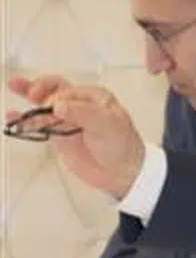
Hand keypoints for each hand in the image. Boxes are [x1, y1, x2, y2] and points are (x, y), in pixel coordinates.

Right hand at [6, 75, 145, 198]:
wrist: (121, 172)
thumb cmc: (121, 144)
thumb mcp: (107, 125)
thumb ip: (83, 113)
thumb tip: (57, 105)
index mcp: (95, 97)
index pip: (69, 90)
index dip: (56, 97)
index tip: (51, 110)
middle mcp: (80, 105)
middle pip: (54, 89)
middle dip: (40, 87)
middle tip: (31, 94)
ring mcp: (68, 120)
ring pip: (44, 105)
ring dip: (28, 97)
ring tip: (13, 85)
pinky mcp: (59, 136)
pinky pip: (40, 125)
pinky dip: (25, 120)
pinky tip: (12, 117)